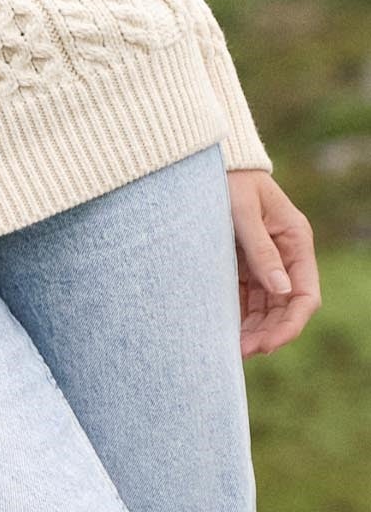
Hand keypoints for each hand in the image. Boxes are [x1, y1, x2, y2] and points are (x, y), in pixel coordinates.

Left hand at [225, 168, 320, 357]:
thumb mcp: (242, 210)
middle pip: (285, 306)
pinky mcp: (244, 261)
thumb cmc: (229, 178)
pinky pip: (246, 296)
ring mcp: (265, 260)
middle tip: (241, 351)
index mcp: (296, 240)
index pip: (305, 294)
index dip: (290, 324)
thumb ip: (261, 249)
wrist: (206, 159)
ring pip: (266, 306)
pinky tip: (223, 329)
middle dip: (268, 332)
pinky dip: (238, 314)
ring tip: (230, 348)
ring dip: (253, 328)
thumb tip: (282, 291)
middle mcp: (285, 254)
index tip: (268, 344)